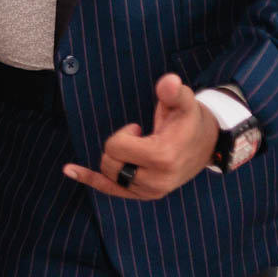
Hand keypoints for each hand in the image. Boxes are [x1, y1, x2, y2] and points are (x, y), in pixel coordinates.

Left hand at [64, 74, 218, 199]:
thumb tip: (168, 81)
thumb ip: (173, 92)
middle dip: (117, 146)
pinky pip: (110, 190)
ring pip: (109, 176)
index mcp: (162, 157)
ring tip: (136, 150)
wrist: (208, 144)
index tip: (138, 128)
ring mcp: (151, 191)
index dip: (123, 134)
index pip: (116, 147)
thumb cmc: (190, 120)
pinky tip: (70, 170)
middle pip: (110, 162)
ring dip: (115, 159)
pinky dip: (90, 180)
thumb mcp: (184, 102)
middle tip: (140, 138)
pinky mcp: (146, 195)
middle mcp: (156, 180)